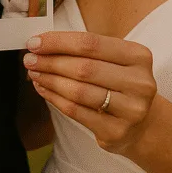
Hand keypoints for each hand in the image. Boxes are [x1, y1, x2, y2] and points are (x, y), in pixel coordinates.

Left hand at [23, 31, 156, 155]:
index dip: (59, 41)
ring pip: (79, 91)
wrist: (141, 123)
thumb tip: (42, 44)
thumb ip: (85, 50)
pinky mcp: (116, 131)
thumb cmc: (120, 84)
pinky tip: (44, 90)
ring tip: (35, 74)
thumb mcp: (114, 60)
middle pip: (84, 68)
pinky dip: (55, 99)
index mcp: (139, 56)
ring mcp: (130, 109)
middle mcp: (139, 82)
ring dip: (50, 80)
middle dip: (51, 62)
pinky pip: (76, 111)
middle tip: (30, 59)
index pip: (92, 43)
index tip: (36, 42)